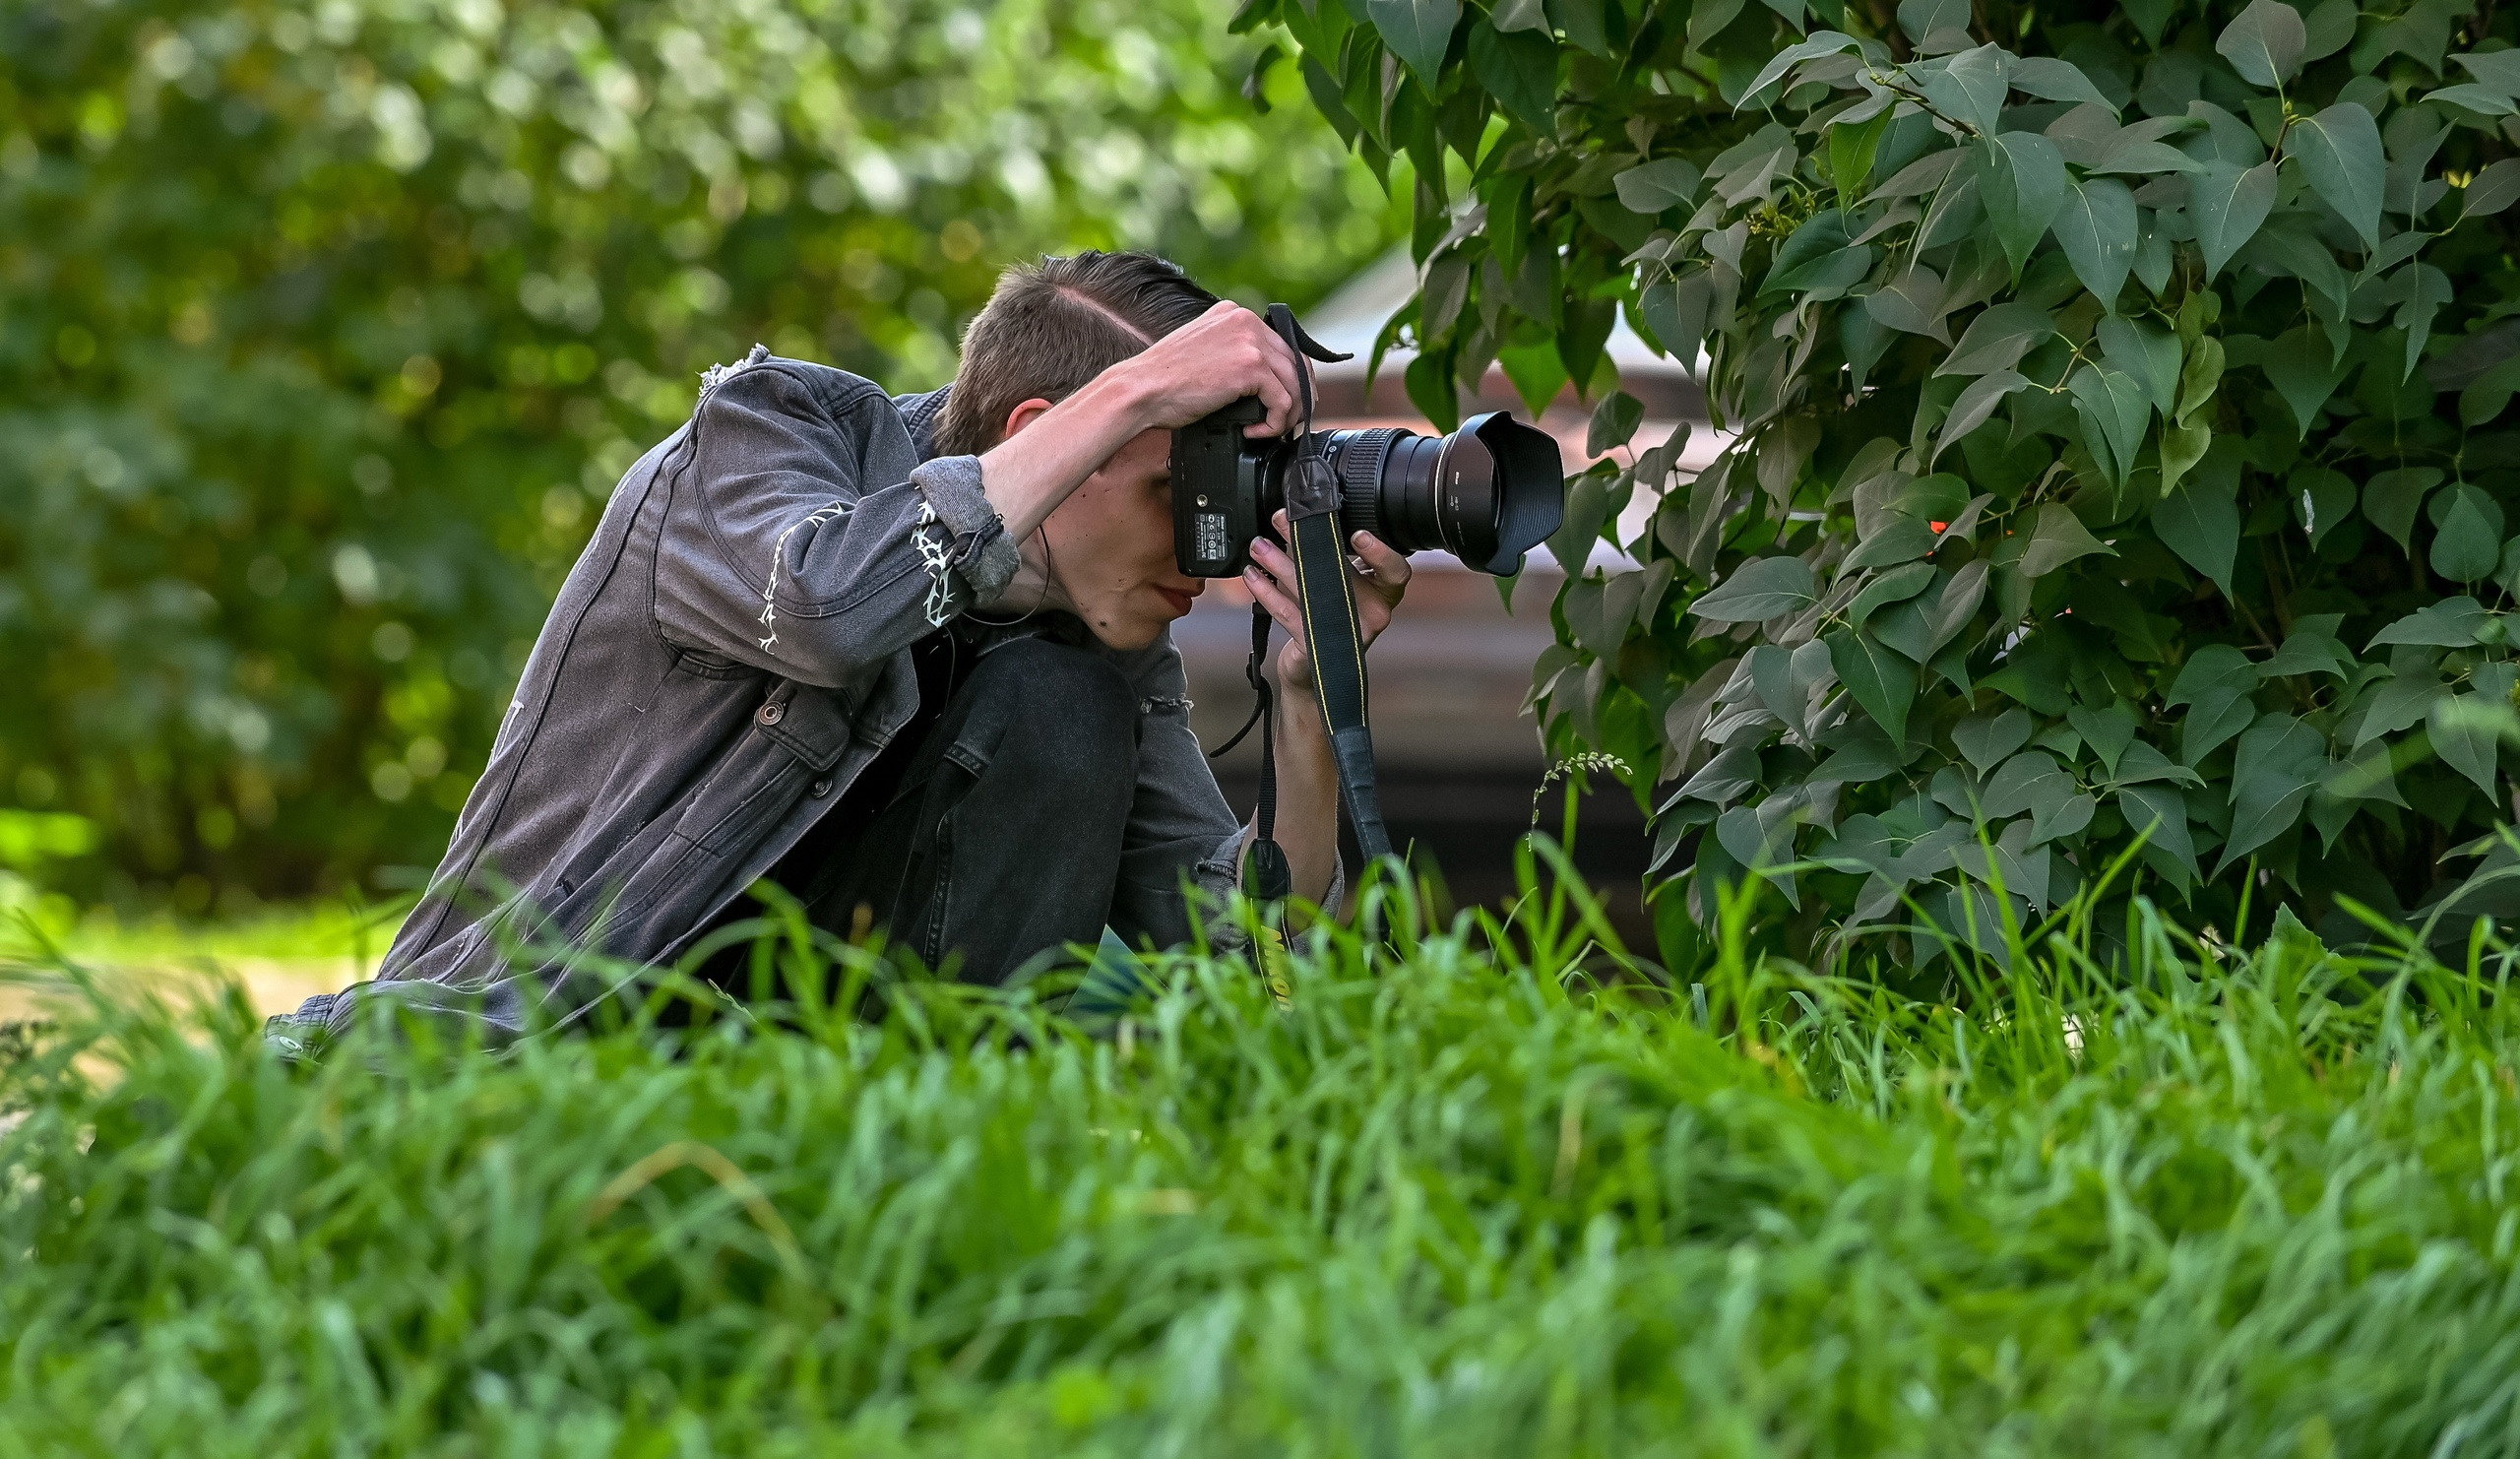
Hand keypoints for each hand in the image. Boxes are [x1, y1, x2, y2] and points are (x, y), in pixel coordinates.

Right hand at [1112, 300, 1303, 437]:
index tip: (1287, 401)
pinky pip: (1283, 400)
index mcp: (1234, 314)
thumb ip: (1231, 354)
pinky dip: (1275, 423)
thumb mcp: (1204, 353)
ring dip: (1290, 413)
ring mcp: (1250, 341)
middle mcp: (1246, 320)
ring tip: (1271, 430)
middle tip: (1290, 421)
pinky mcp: (1251, 366)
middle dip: (1299, 395)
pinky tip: (1255, 432)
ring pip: (1295, 382)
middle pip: (1296, 361)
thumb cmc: (1164, 382)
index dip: (1290, 377)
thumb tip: (1262, 382)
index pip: (1281, 344)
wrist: (1140, 390)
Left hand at [1243, 510, 1410, 696]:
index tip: (1357, 533)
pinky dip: (1265, 590)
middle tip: (1282, 520)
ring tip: (1259, 545)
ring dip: (1278, 562)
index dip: (1380, 553)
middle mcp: (1372, 614)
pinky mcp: (1315, 645)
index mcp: (1384, 593)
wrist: (1316, 670)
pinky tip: (1252, 575)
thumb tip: (1304, 515)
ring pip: (1309, 589)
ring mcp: (1346, 632)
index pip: (1395, 571)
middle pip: (1340, 571)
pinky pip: (1287, 612)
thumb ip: (1336, 557)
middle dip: (1305, 541)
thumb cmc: (1331, 618)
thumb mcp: (1343, 585)